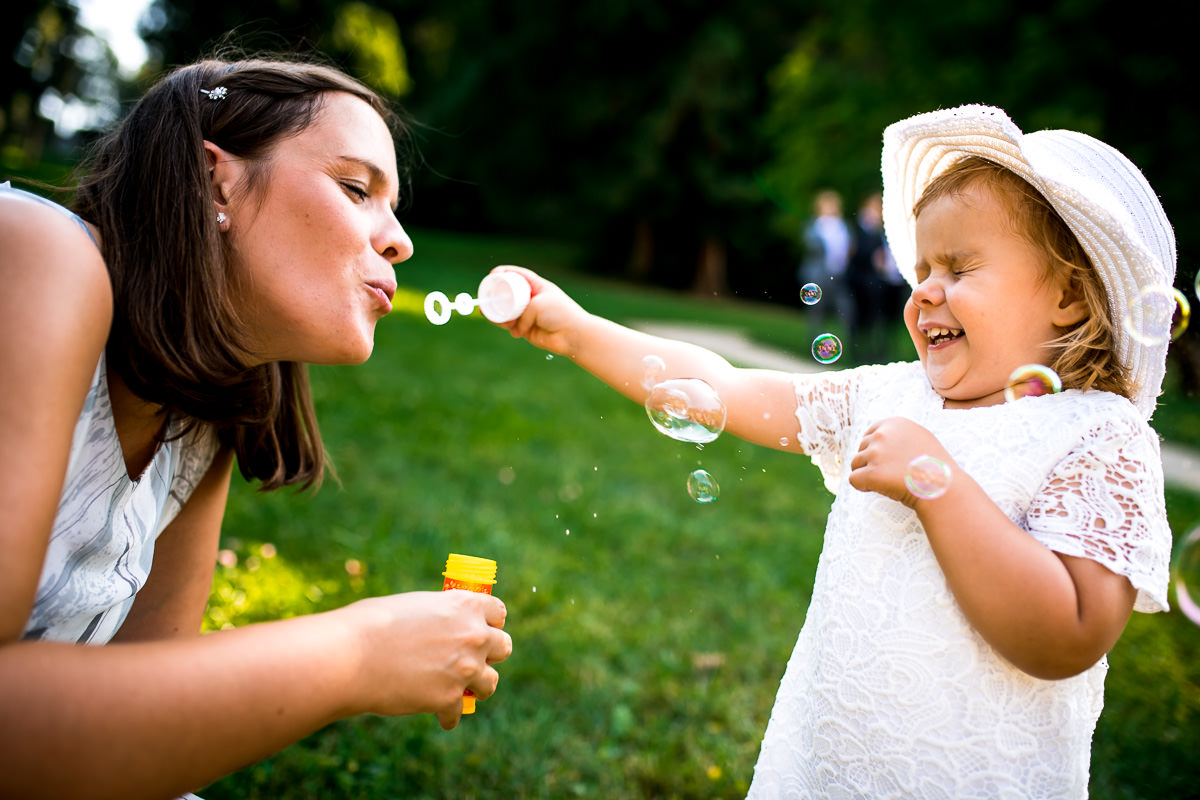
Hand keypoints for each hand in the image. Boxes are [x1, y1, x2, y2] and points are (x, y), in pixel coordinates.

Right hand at [337, 590, 510, 729]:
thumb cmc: (372, 624)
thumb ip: (440, 616)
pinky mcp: (449, 699)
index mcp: (465, 605)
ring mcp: (464, 669)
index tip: (485, 629)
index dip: (491, 622)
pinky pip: (457, 712)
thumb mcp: (414, 606)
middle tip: (475, 660)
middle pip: (504, 647)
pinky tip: (440, 717)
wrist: (351, 656)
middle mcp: (473, 635)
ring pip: (490, 682)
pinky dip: (447, 716)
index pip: (498, 612)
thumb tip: (444, 628)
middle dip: (491, 654)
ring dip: (478, 686)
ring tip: (465, 690)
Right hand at [485, 266, 587, 355]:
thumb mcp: (539, 304)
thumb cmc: (560, 314)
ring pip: (508, 310)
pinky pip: (510, 325)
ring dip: (496, 310)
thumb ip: (524, 313)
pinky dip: (503, 323)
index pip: (520, 275)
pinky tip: (495, 320)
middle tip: (485, 294)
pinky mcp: (527, 329)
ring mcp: (529, 314)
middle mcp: (533, 299)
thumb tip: (515, 328)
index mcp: (539, 287)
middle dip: (496, 294)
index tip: (493, 274)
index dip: (506, 272)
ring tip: (485, 309)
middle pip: (510, 293)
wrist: (573, 335)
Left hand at [848, 417, 952, 507]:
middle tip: (892, 473)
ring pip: (855, 464)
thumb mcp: (919, 437)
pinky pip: (854, 480)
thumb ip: (897, 434)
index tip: (888, 461)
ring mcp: (876, 453)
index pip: (869, 434)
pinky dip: (863, 487)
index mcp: (893, 423)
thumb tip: (875, 436)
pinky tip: (882, 488)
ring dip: (867, 474)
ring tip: (889, 481)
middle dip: (871, 463)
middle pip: (861, 449)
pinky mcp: (871, 473)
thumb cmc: (933, 466)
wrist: (942, 487)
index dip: (875, 450)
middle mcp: (882, 434)